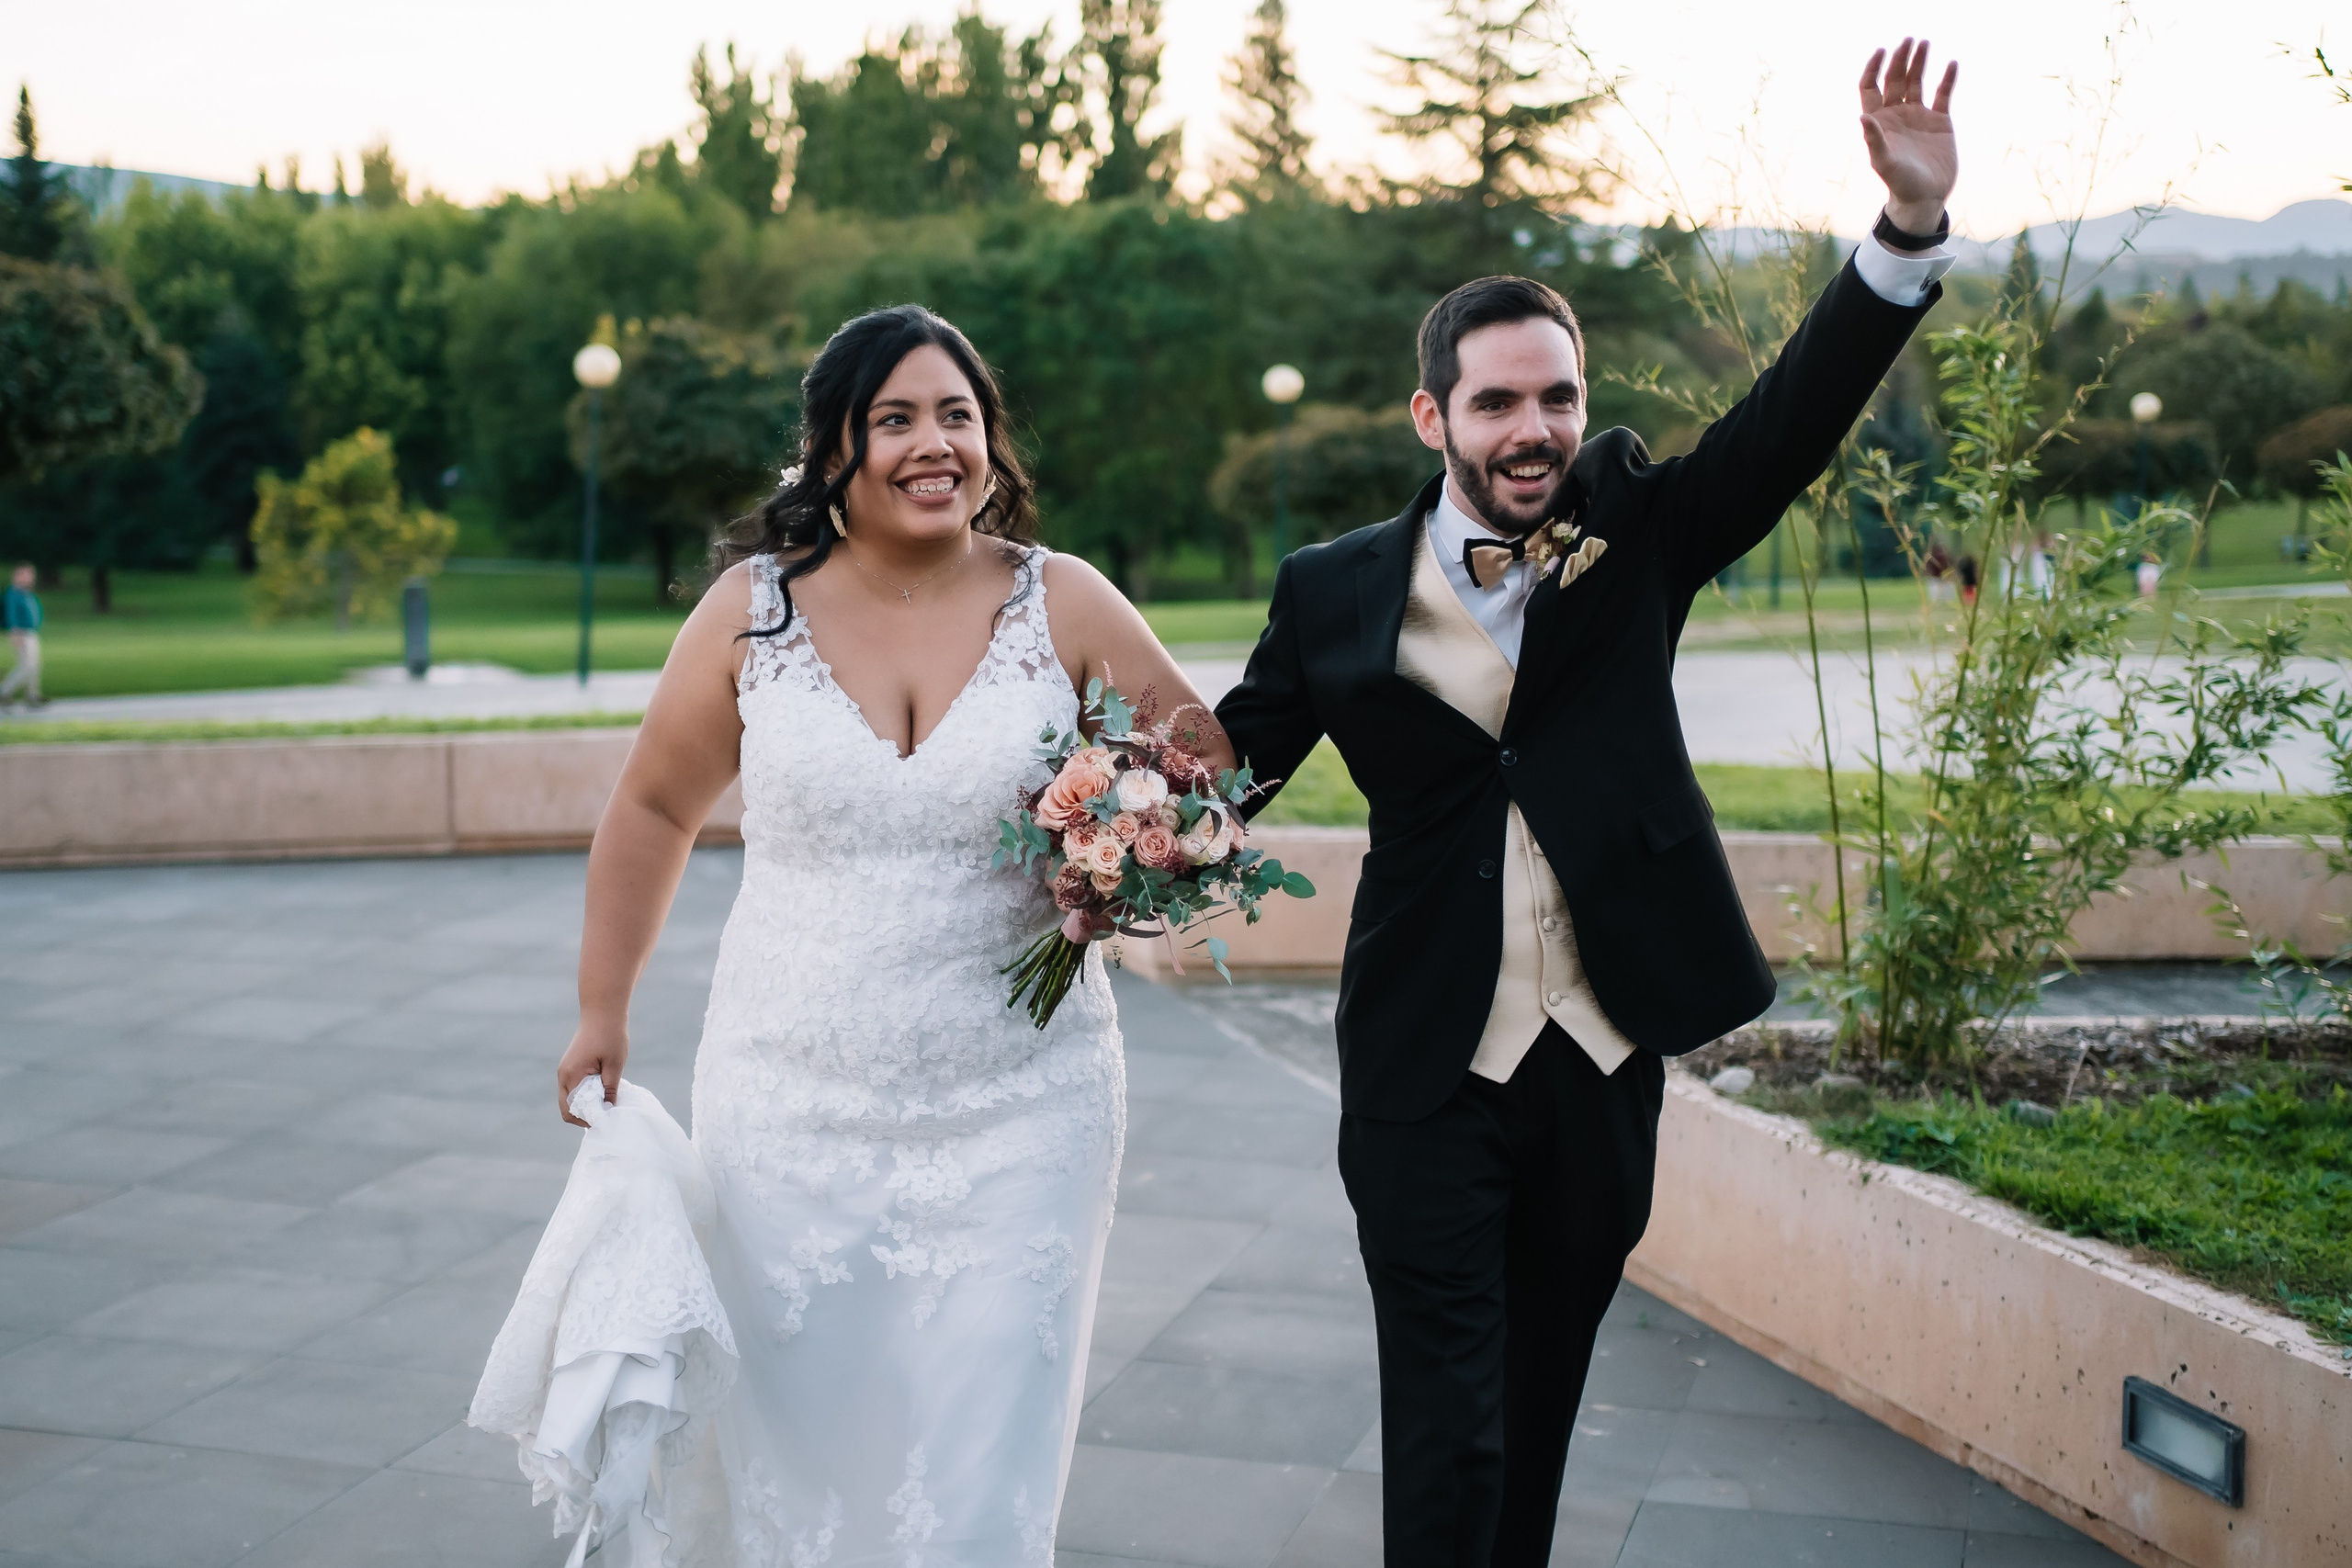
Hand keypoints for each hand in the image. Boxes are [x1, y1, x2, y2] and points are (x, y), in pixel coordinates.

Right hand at [556, 1018, 626, 1126]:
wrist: (603, 1011)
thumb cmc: (610, 1036)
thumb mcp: (614, 1065)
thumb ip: (610, 1090)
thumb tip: (607, 1110)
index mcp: (570, 1075)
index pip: (569, 1110)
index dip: (585, 1119)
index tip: (605, 1118)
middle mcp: (563, 1074)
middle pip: (567, 1106)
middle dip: (585, 1113)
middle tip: (606, 1112)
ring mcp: (565, 1070)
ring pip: (571, 1097)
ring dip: (586, 1102)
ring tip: (606, 1099)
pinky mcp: (571, 1066)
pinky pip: (574, 1086)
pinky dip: (586, 1092)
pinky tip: (603, 1088)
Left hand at [1859, 38, 1957, 235]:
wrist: (1925, 198)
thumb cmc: (1901, 183)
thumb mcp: (1885, 162)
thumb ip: (1875, 140)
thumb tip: (1863, 116)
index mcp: (1880, 122)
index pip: (1871, 87)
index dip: (1873, 69)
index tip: (1882, 51)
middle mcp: (1897, 115)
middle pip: (1895, 79)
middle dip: (1900, 59)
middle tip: (1909, 41)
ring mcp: (1918, 116)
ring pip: (1917, 82)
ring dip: (1920, 62)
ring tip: (1924, 43)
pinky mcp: (1939, 122)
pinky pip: (1943, 94)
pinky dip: (1947, 79)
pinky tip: (1952, 63)